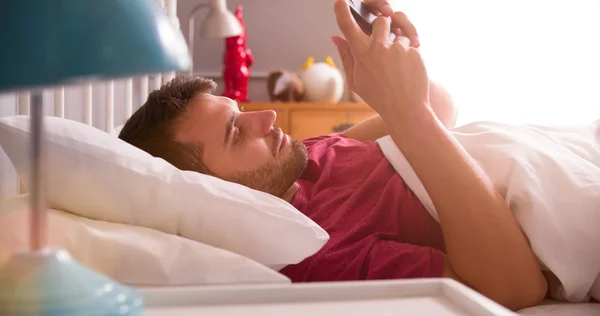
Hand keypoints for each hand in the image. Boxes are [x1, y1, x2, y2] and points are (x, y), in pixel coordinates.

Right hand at [331, 0, 428, 121]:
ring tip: (397, 68)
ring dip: (398, 46)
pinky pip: (411, 45)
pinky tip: (407, 72)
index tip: (340, 1)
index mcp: (361, 54)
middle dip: (384, 27)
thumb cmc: (378, 96)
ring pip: (398, 35)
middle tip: (384, 41)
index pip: (347, 26)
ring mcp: (398, 48)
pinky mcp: (414, 51)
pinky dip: (410, 56)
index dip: (342, 11)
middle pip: (381, 20)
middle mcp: (379, 48)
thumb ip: (346, 56)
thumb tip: (336, 38)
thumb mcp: (355, 80)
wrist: (406, 109)